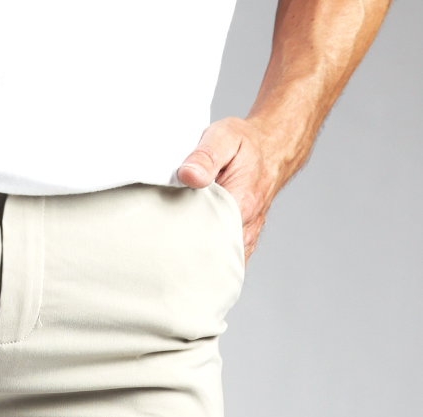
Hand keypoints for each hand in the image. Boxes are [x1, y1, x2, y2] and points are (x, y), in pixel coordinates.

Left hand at [177, 117, 281, 261]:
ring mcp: (243, 239)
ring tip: (171, 251)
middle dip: (183, 254)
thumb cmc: (247, 144)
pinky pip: (221, 263)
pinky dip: (203, 261)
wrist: (273, 149)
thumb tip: (188, 175)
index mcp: (240, 205)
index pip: (204, 237)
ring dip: (193, 259)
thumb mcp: (226, 137)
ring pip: (214, 263)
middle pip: (207, 255)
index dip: (181, 238)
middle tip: (160, 245)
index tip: (163, 233)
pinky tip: (187, 254)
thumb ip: (206, 156)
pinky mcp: (240, 244)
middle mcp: (245, 229)